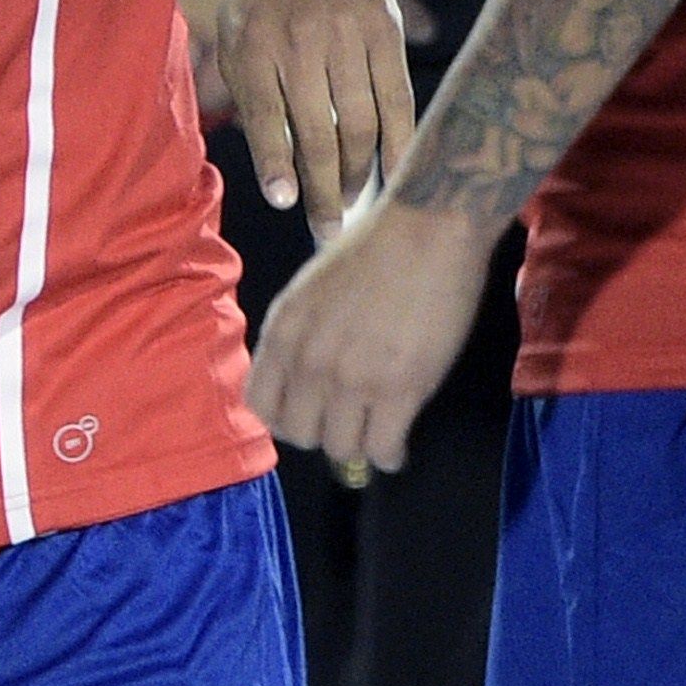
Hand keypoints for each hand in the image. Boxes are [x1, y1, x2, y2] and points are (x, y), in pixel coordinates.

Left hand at [215, 0, 413, 235]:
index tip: (285, 203)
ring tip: (354, 206)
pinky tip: (396, 173)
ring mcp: (346, 36)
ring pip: (358, 123)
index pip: (265, 118)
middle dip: (322, 188)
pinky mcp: (384, 32)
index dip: (276, 165)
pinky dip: (398, 141)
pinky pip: (396, 99)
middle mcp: (299, 42)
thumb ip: (247, 91)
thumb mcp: (235, 32)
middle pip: (315, 131)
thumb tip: (269, 164)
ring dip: (357, 172)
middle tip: (329, 230)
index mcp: (253, 45)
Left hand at [246, 196, 496, 472]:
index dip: (285, 419)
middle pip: (299, 434)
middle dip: (323, 435)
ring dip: (358, 446)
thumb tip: (301, 378)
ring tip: (375, 435)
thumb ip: (299, 336)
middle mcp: (308, 359)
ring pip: (341, 449)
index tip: (308, 417)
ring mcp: (352, 377)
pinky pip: (382, 449)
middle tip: (347, 426)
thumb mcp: (310, 291)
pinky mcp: (399, 389)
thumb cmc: (373, 252)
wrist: (425, 230)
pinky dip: (390, 454)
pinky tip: (398, 444)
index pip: (261, 404)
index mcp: (283, 331)